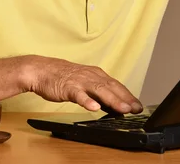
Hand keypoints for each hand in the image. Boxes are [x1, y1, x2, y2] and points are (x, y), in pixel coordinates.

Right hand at [28, 56, 142, 113]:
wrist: (41, 70)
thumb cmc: (64, 78)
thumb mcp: (85, 83)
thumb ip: (99, 92)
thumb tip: (113, 105)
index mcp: (97, 75)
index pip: (116, 85)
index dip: (128, 96)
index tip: (138, 106)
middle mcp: (91, 76)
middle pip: (111, 87)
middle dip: (125, 98)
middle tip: (136, 109)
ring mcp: (80, 82)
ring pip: (99, 90)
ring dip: (112, 100)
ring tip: (123, 109)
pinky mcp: (67, 88)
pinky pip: (78, 95)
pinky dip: (86, 101)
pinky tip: (94, 108)